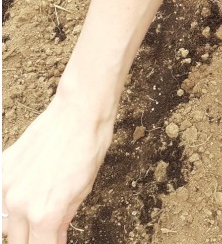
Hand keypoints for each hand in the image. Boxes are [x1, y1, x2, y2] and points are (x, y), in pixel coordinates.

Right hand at [2, 94, 113, 243]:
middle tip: (46, 231)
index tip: (53, 242)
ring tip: (36, 214)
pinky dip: (8, 203)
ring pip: (5, 223)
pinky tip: (25, 196)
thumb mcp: (83, 191)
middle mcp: (20, 205)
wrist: (78, 114)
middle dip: (33, 239)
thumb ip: (64, 220)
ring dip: (18, 225)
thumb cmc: (89, 148)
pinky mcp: (2, 170)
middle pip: (18, 241)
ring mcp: (6, 187)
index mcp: (45, 215)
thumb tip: (55, 237)